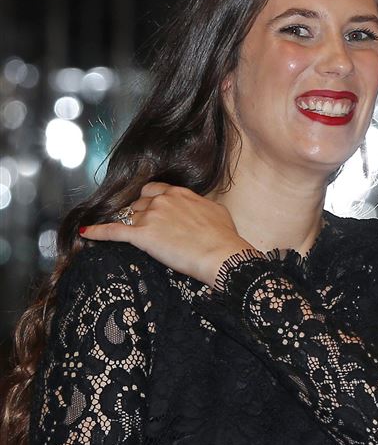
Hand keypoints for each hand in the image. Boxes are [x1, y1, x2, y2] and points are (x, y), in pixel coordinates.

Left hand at [80, 182, 256, 287]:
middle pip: (139, 203)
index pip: (154, 190)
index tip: (150, 208)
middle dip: (139, 213)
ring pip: (128, 216)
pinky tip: (86, 232)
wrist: (221, 254)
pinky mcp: (141, 236)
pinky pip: (113, 231)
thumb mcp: (216, 211)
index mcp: (179, 193)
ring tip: (126, 234)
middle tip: (145, 228)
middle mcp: (162, 200)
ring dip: (127, 224)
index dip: (150, 200)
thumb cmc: (224, 237)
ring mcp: (150, 217)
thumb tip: (197, 208)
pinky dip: (98, 231)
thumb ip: (199, 205)